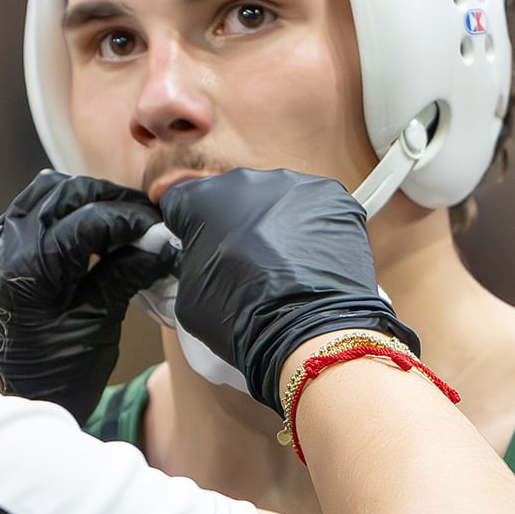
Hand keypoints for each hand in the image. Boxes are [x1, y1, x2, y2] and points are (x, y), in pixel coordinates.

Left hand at [0, 171, 177, 422]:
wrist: (9, 399)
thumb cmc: (51, 375)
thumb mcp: (96, 327)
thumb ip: (125, 275)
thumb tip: (162, 243)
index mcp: (30, 268)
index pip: (91, 219)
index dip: (133, 219)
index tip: (163, 230)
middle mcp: (8, 246)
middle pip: (68, 193)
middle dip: (113, 201)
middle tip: (149, 224)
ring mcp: (1, 243)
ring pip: (49, 191)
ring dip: (89, 200)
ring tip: (123, 225)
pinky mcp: (3, 249)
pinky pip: (35, 207)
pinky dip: (67, 209)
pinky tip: (94, 231)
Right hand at [159, 169, 417, 413]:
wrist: (307, 332)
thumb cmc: (243, 317)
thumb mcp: (187, 295)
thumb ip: (187, 261)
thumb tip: (196, 257)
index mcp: (203, 198)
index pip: (180, 201)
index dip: (184, 225)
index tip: (193, 243)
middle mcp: (248, 181)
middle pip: (231, 196)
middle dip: (232, 222)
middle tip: (241, 261)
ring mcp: (294, 185)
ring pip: (274, 199)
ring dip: (272, 223)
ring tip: (279, 264)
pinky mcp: (334, 197)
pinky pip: (312, 208)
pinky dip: (308, 228)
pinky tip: (306, 259)